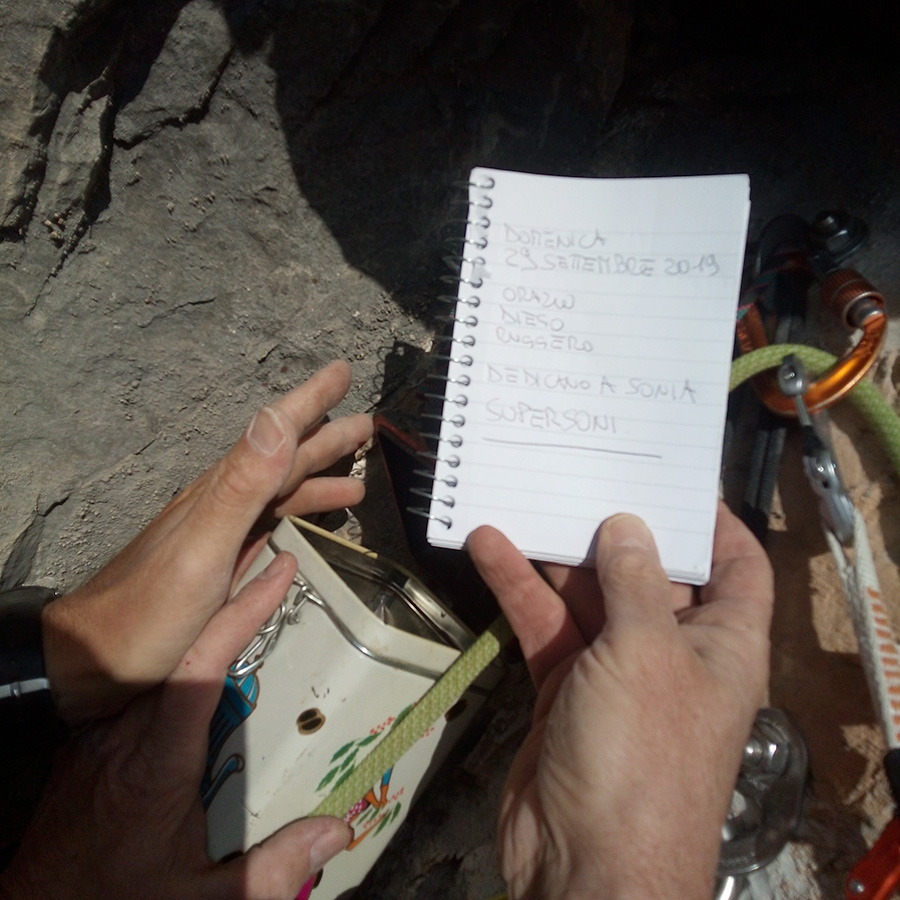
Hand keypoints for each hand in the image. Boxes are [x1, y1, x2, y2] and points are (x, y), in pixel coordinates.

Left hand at [0, 553, 350, 899]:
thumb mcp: (202, 898)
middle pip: (185, 644)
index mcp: (157, 761)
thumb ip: (270, 871)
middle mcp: (130, 731)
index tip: (276, 572)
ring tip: (251, 577)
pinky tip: (208, 642)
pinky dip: (184, 646)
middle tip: (275, 554)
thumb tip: (335, 834)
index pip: (202, 667)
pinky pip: (150, 676)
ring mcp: (110, 729)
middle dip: (232, 594)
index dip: (240, 614)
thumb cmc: (116, 899)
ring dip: (209, 615)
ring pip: (166, 656)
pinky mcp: (101, 736)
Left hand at [42, 360, 372, 723]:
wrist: (93, 663)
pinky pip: (266, 529)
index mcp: (224, 494)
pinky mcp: (216, 567)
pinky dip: (291, 520)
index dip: (310, 402)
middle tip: (366, 425)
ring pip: (277, 497)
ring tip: (355, 485)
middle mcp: (223, 507)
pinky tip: (301, 531)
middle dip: (325, 441)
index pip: (276, 435)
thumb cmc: (148, 611)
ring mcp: (219, 538)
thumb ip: (242, 485)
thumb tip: (277, 417)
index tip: (343, 372)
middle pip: (283, 464)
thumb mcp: (202, 547)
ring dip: (316, 483)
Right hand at [466, 503, 772, 899]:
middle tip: (584, 472)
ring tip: (525, 498)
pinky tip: (489, 547)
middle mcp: (672, 652)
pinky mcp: (564, 687)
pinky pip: (545, 626)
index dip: (716, 525)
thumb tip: (628, 526)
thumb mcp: (646, 653)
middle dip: (617, 527)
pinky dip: (519, 588)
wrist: (586, 861)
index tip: (676, 483)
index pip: (738, 570)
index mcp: (721, 644)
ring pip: (587, 596)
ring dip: (555, 554)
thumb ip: (636, 582)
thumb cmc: (641, 752)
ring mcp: (615, 670)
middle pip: (648, 574)